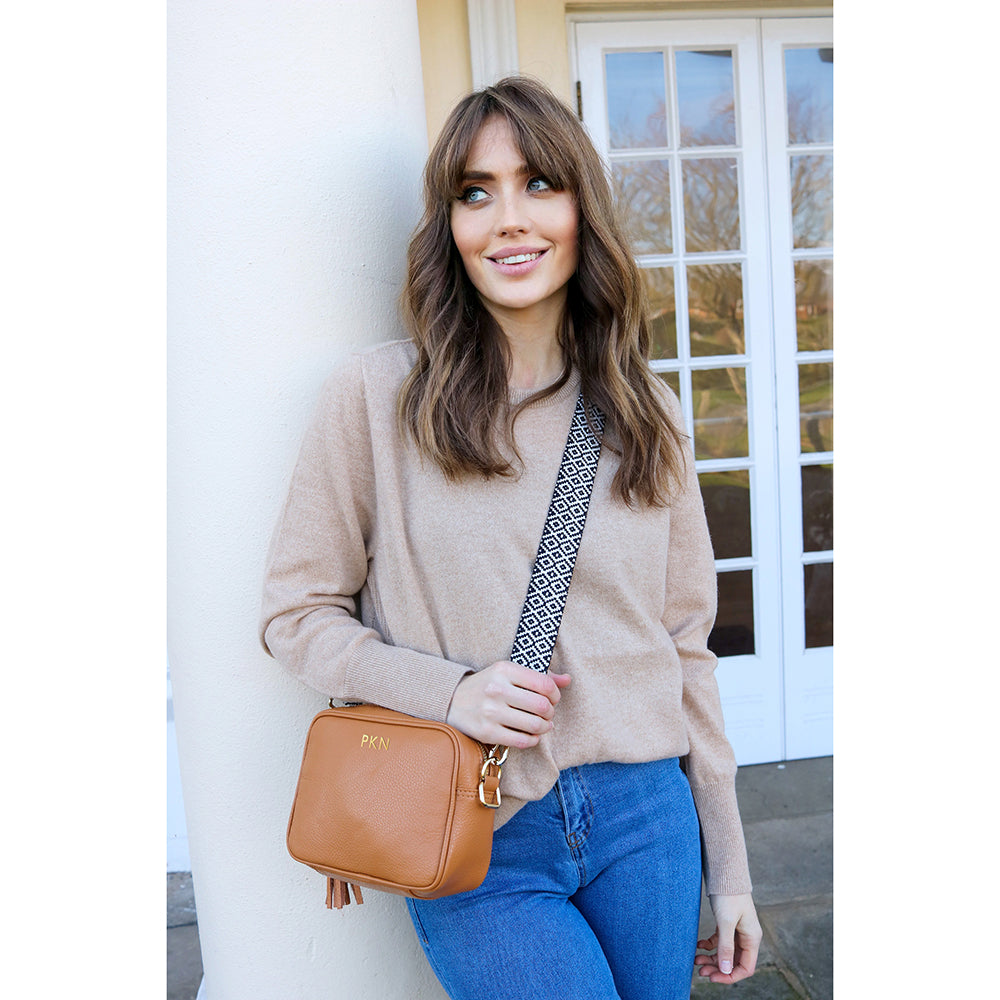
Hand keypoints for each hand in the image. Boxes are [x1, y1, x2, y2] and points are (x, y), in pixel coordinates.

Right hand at [446, 661, 570, 748]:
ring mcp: (490, 712)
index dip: (555, 694)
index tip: (552, 698)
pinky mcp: (486, 732)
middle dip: (550, 712)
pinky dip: (532, 740)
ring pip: (534, 725)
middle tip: (547, 713)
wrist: (452, 700)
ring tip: (542, 725)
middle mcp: (497, 689)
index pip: (544, 684)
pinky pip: (521, 741)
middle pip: (542, 705)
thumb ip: (539, 676)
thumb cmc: (487, 685)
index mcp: (504, 669)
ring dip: (544, 727)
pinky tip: (531, 735)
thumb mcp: (509, 673)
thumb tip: (568, 680)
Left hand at [694, 892, 761, 983]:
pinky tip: (699, 945)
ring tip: (696, 960)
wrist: (725, 873)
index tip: (712, 977)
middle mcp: (746, 937)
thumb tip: (725, 970)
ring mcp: (737, 931)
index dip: (730, 976)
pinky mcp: (727, 924)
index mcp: (752, 939)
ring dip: (712, 958)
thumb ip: (726, 947)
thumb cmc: (728, 895)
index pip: (745, 968)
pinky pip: (719, 942)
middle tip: (700, 970)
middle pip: (734, 962)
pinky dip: (709, 946)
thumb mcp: (726, 922)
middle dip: (718, 968)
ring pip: (725, 953)